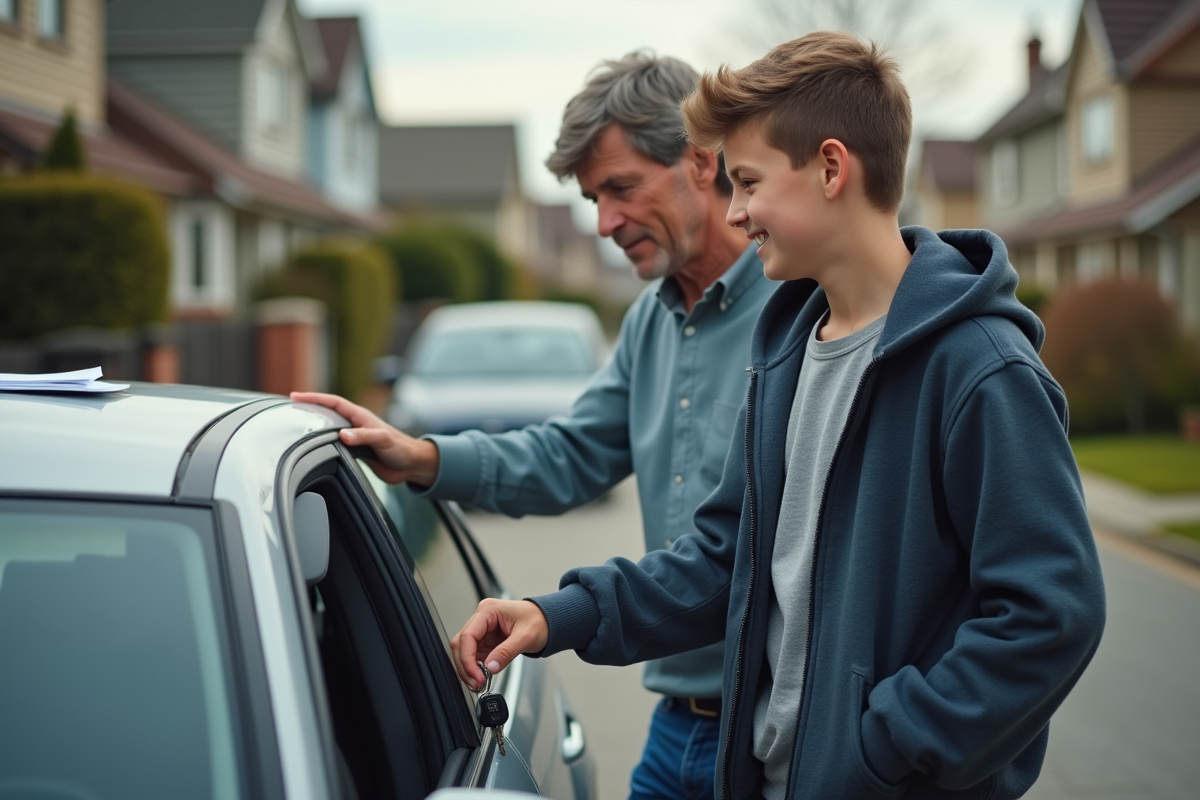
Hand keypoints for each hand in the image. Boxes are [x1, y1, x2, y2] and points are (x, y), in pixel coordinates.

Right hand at [289, 392, 439, 485]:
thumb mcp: (382, 440)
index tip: (296, 396)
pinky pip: (333, 443)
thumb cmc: (401, 449)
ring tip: (296, 422)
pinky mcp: (355, 450)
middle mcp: (356, 424)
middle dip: (309, 407)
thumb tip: (343, 436)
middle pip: (328, 412)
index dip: (315, 398)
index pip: (333, 402)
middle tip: (291, 406)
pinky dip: (321, 441)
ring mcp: (355, 437)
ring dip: (314, 424)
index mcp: (361, 416)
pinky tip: (313, 445)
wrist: (411, 464)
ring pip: (329, 428)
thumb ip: (364, 437)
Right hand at [450, 599, 548, 688]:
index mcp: (488, 610)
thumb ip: (506, 652)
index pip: (467, 636)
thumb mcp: (526, 637)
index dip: (468, 659)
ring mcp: (483, 630)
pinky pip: (475, 656)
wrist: (548, 621)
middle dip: (466, 666)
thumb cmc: (539, 621)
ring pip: (465, 652)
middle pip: (462, 644)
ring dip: (469, 669)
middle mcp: (482, 619)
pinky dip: (475, 668)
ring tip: (479, 683)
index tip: (476, 676)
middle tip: (476, 683)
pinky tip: (481, 677)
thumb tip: (490, 667)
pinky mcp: (486, 641)